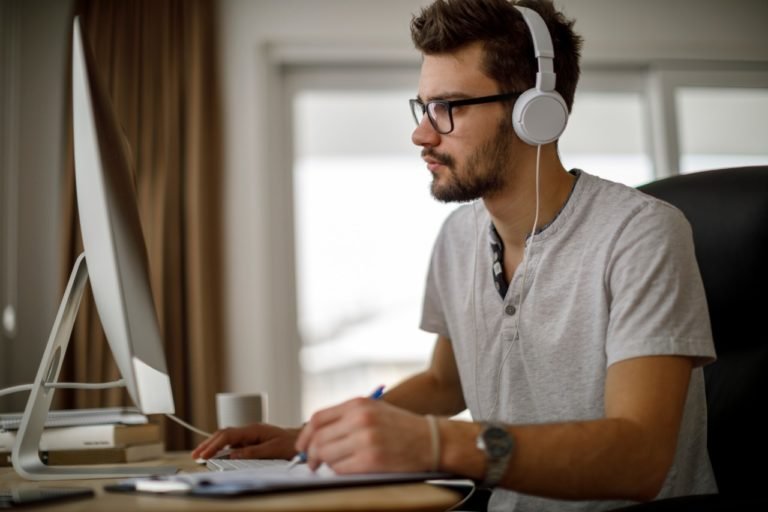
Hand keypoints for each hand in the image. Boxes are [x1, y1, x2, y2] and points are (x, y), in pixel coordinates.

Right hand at [191, 423, 299, 459]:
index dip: (214, 445)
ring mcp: (250, 433)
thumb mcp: (272, 449)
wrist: (301, 439)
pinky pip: (233, 441)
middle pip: (224, 434)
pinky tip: (216, 452)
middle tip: (196, 454)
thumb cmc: (290, 443)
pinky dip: (222, 446)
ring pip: (227, 437)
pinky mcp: (252, 439)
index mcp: (254, 429)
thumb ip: (252, 452)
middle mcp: (250, 429)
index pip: (228, 436)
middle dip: (208, 444)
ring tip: (201, 454)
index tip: (204, 455)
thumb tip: (232, 455)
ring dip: (213, 444)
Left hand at [296, 398, 432, 473]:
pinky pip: (340, 469)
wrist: (431, 440)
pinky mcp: (372, 460)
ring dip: (325, 464)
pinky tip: (347, 469)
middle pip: (318, 438)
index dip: (305, 435)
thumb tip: (317, 435)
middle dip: (311, 454)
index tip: (302, 447)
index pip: (318, 419)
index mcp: (358, 404)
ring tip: (333, 465)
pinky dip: (338, 471)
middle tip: (312, 463)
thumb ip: (347, 417)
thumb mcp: (374, 410)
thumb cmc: (401, 427)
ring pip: (327, 455)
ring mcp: (365, 440)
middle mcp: (360, 419)